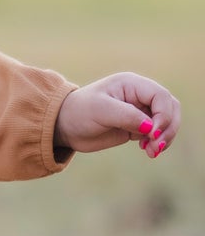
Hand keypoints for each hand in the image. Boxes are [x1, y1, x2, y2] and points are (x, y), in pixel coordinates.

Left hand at [54, 73, 180, 158]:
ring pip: (167, 121)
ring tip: (152, 152)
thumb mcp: (101, 110)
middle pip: (170, 108)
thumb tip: (151, 127)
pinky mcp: (136, 126)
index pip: (160, 96)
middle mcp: (139, 95)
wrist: (64, 126)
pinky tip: (147, 150)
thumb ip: (127, 116)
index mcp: (132, 84)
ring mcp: (139, 111)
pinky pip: (157, 133)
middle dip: (168, 127)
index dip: (163, 115)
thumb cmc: (79, 112)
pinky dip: (157, 143)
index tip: (153, 133)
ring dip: (165, 137)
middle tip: (156, 146)